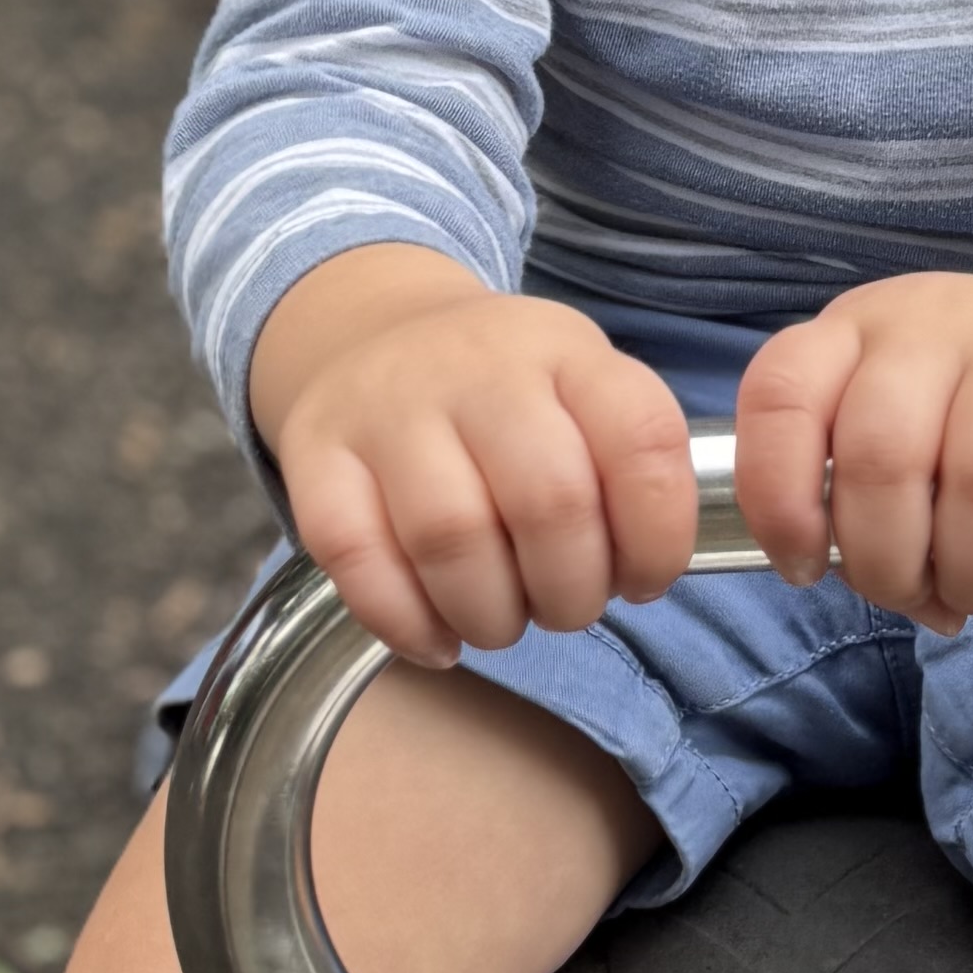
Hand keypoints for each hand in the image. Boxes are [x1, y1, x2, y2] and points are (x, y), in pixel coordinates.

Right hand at [248, 248, 698, 666]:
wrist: (377, 334)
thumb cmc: (507, 397)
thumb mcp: (582, 391)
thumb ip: (627, 467)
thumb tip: (643, 576)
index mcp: (565, 350)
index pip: (642, 438)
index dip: (657, 536)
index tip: (642, 580)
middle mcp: (477, 366)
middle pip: (549, 501)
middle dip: (571, 593)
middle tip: (563, 609)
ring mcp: (388, 404)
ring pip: (451, 535)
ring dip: (490, 614)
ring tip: (500, 622)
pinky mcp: (315, 448)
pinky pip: (356, 554)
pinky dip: (405, 620)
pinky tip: (436, 638)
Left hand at [732, 275, 972, 633]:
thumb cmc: (970, 406)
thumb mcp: (892, 422)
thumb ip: (861, 502)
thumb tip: (899, 594)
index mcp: (852, 332)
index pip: (780, 396)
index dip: (778, 499)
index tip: (806, 567)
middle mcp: (931, 323)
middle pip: (882, 456)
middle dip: (888, 563)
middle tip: (916, 594)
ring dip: (972, 569)